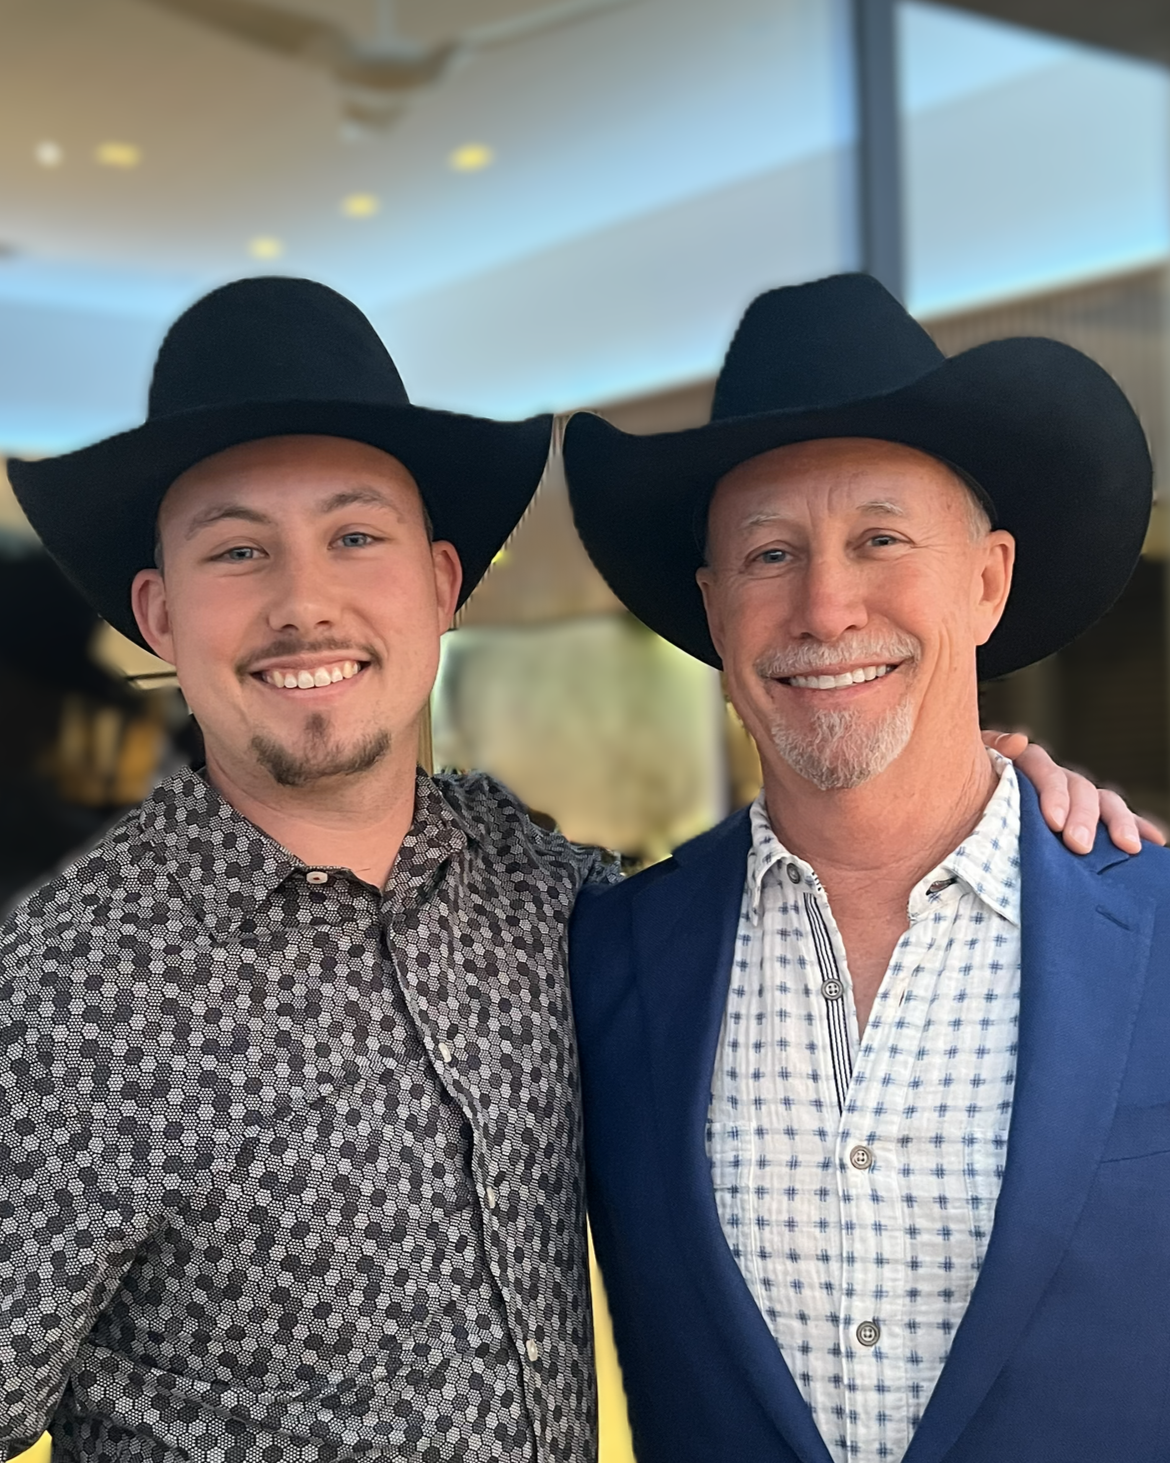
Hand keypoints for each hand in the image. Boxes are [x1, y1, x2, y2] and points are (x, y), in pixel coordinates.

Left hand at [983, 731, 1166, 854]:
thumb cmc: (965, 791)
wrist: (963, 816)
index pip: (1044, 769)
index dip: (1052, 793)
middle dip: (1083, 817)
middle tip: (1079, 845)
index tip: (1052, 822)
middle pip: (1078, 787)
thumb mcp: (970, 769)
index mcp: (1025, 764)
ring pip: (1102, 801)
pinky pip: (1115, 818)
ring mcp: (1074, 797)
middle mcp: (1055, 778)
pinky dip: (1138, 826)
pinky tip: (1157, 841)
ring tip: (1128, 846)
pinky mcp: (1087, 818)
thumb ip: (991, 750)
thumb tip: (1016, 739)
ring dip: (1117, 822)